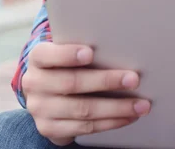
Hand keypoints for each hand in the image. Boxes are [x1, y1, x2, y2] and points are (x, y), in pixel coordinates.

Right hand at [22, 42, 150, 145]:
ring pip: (82, 109)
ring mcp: (40, 108)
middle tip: (133, 79)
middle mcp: (34, 83)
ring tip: (140, 104)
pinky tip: (128, 116)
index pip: (47, 54)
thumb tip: (121, 45)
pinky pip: (84, 128)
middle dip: (106, 81)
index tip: (91, 52)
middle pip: (72, 83)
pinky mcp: (49, 128)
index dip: (68, 54)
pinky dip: (110, 122)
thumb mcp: (66, 51)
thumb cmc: (66, 63)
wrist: (47, 93)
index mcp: (38, 58)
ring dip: (116, 108)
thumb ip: (83, 47)